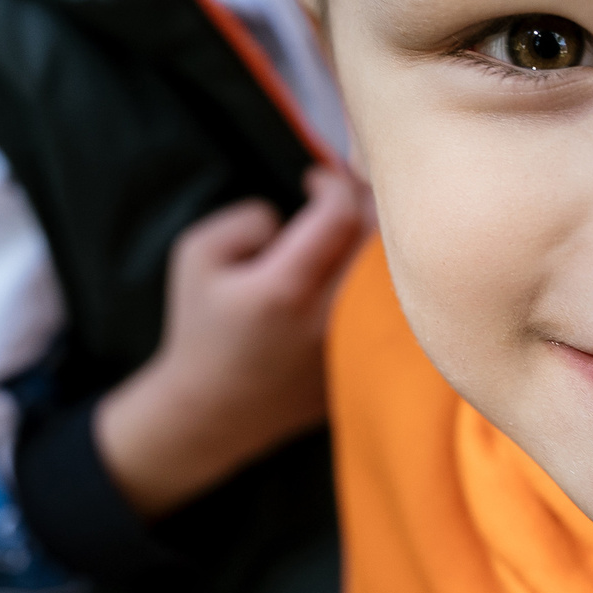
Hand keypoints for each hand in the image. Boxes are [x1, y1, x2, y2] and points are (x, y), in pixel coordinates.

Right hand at [94, 166, 370, 519]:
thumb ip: (246, 219)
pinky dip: (385, 283)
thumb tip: (297, 215)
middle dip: (371, 205)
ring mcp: (352, 348)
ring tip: (361, 226)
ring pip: (396, 277)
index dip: (335, 185)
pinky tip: (363, 269)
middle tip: (350, 194)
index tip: (318, 181)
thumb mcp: (195, 256)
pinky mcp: (365, 367)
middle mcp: (327, 319)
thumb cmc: (200, 328)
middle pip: (382, 242)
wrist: (212, 410)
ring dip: (384, 243)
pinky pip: (394, 310)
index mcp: (282, 289)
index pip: (341, 215)